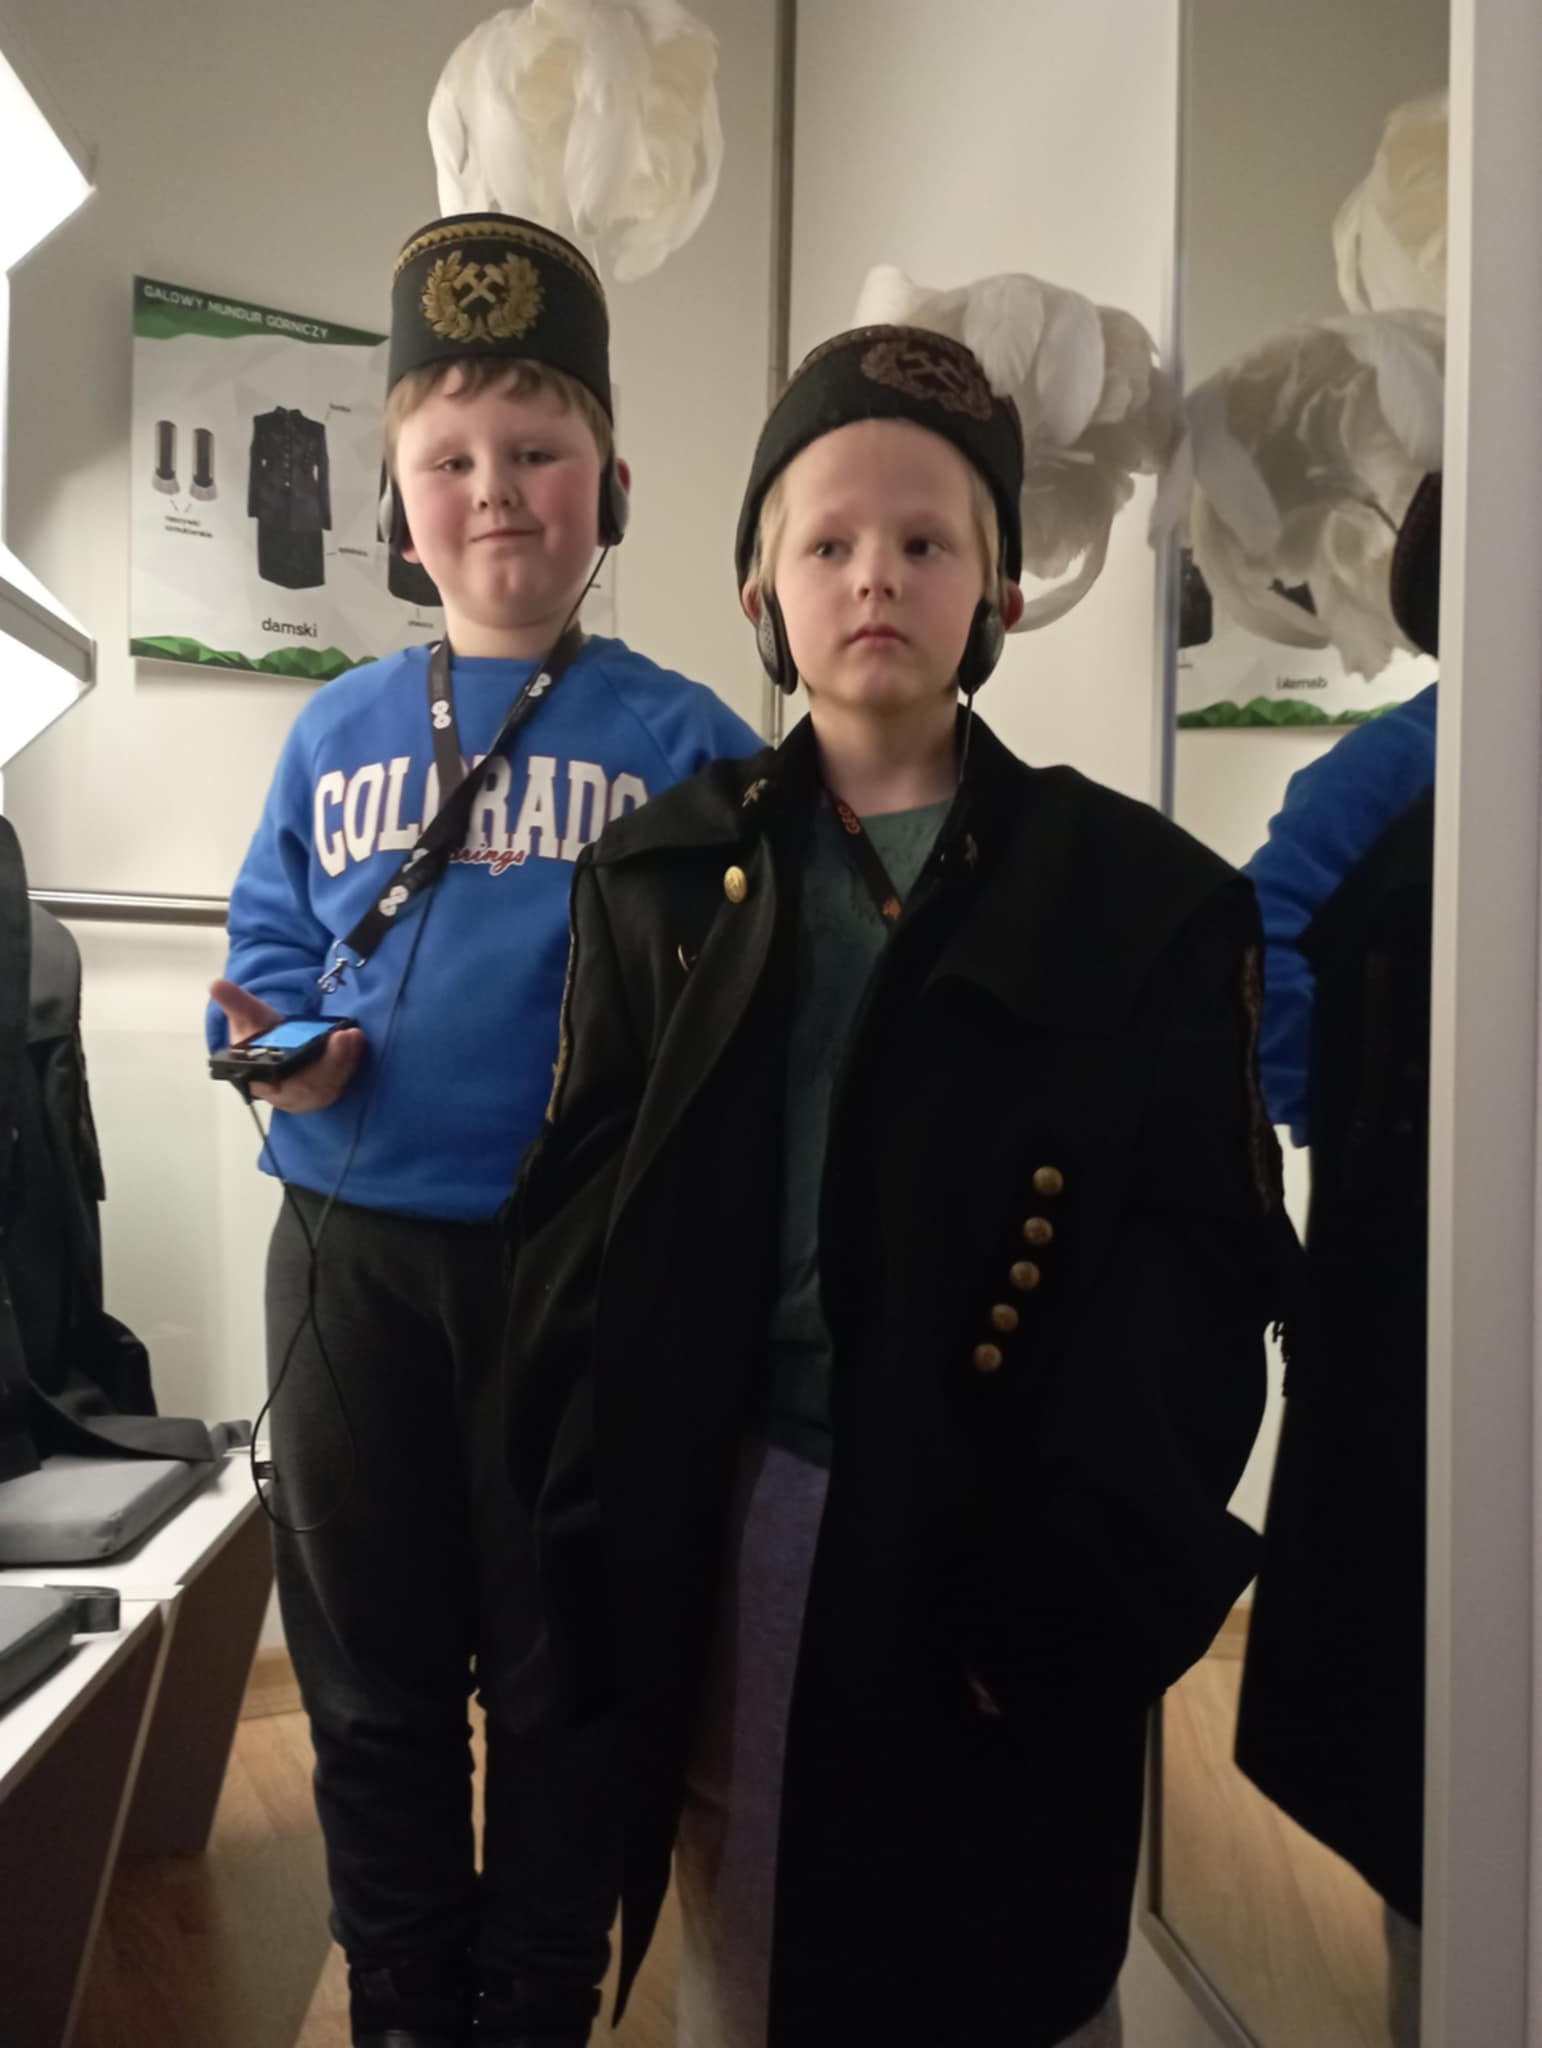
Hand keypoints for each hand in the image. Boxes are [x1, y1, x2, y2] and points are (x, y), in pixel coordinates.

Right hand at [209, 978, 364, 1112]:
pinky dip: (352, 1061)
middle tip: (343, 1037)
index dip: (287, 1080)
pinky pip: (344, 1077)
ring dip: (344, 1061)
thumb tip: (217, 985)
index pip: (275, 1085)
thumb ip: (236, 1004)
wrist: (278, 1051)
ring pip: (330, 1083)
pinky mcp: (331, 1084)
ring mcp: (312, 1091)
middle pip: (309, 1085)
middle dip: (328, 1064)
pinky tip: (359, 1042)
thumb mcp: (248, 1019)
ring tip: (353, 1036)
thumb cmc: (260, 1037)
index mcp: (262, 1080)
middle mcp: (288, 1091)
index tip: (294, 1064)